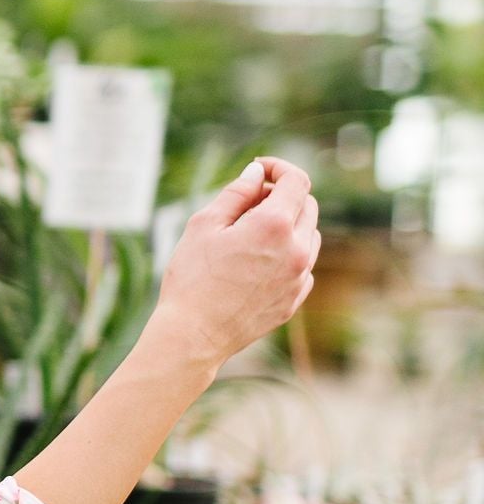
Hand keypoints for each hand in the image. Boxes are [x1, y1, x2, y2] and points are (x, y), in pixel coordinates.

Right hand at [152, 158, 320, 375]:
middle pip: (308, 206)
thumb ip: (236, 193)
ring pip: (310, 236)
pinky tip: (258, 263)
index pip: (297, 181)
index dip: (280, 167)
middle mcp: (296, 249)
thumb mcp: (204, 225)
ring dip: (289, 226)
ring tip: (252, 235)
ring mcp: (299, 277)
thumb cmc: (192, 278)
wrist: (194, 335)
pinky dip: (289, 255)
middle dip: (283, 196)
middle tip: (249, 204)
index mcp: (274, 225)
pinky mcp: (295, 300)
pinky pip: (303, 266)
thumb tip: (256, 173)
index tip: (260, 170)